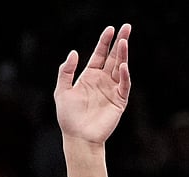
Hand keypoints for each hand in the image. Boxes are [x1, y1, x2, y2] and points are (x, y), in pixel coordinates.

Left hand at [54, 25, 130, 145]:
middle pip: (113, 57)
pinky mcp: (119, 101)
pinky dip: (123, 76)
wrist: (78, 137)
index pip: (100, 54)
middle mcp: (102, 80)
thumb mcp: (62, 91)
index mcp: (90, 76)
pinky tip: (121, 66)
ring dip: (123, 55)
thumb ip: (66, 71)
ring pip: (120, 68)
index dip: (105, 41)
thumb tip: (74, 52)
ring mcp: (112, 90)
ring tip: (125, 41)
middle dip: (120, 42)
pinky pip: (123, 86)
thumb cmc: (69, 117)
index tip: (110, 29)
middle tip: (127, 27)